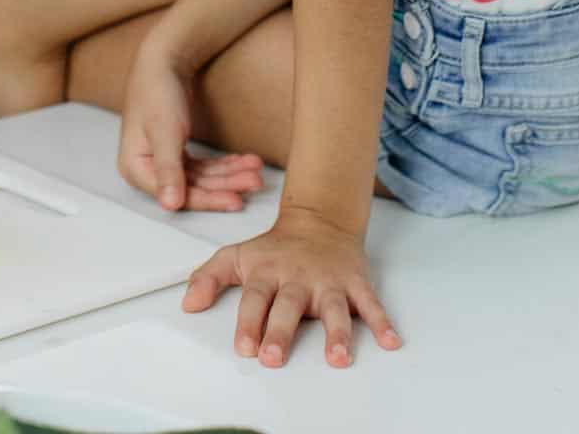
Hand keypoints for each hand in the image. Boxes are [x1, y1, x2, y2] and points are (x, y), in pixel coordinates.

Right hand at [118, 36, 264, 211]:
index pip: (177, 194)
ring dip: (230, 174)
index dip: (208, 199)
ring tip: (256, 169)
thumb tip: (169, 205)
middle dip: (227, 184)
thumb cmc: (158, 91)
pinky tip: (243, 161)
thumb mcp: (164, 131)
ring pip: (202, 177)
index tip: (236, 200)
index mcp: (135, 168)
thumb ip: (168, 169)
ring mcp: (163, 161)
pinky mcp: (176, 152)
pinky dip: (224, 165)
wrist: (164, 59)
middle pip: (193, 187)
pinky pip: (203, 166)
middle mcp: (147, 168)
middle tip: (256, 180)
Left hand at [182, 205, 400, 367]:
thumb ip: (209, 278)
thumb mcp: (236, 256)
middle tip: (274, 358)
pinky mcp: (354, 282)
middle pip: (289, 305)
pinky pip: (370, 302)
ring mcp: (328, 281)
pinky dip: (382, 321)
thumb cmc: (274, 249)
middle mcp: (298, 278)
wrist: (318, 220)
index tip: (244, 347)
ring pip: (333, 307)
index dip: (248, 322)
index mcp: (268, 273)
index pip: (255, 297)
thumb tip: (186, 303)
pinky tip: (391, 341)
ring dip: (337, 332)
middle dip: (281, 331)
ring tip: (338, 358)